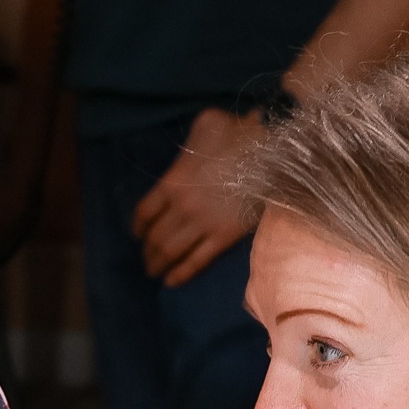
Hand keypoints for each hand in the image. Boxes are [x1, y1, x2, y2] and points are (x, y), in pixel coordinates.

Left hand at [132, 106, 263, 286]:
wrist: (271, 150)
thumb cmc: (238, 132)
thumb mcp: (203, 126)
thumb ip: (187, 146)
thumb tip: (186, 155)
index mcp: (172, 182)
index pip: (144, 212)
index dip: (138, 228)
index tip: (137, 236)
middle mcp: (182, 207)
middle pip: (155, 237)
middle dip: (148, 252)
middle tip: (146, 261)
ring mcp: (202, 223)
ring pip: (172, 252)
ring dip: (159, 265)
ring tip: (155, 272)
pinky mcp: (223, 236)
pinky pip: (197, 261)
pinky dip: (182, 274)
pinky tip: (172, 281)